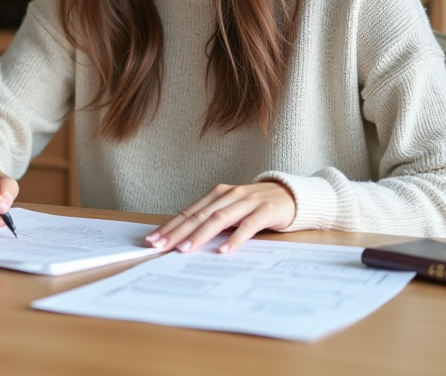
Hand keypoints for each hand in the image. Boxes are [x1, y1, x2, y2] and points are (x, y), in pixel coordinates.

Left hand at [145, 181, 295, 254]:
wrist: (292, 195)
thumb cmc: (256, 206)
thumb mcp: (231, 210)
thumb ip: (212, 221)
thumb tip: (185, 239)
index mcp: (217, 194)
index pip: (188, 212)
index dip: (170, 226)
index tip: (153, 240)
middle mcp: (229, 195)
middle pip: (199, 215)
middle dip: (177, 232)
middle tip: (160, 246)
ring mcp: (247, 202)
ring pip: (219, 219)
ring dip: (200, 235)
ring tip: (185, 249)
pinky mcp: (266, 211)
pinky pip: (248, 226)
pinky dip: (234, 238)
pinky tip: (223, 250)